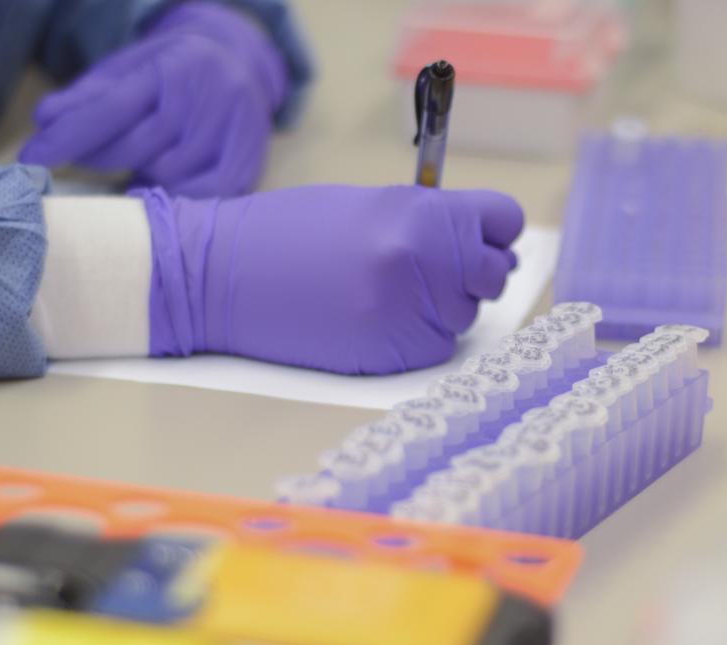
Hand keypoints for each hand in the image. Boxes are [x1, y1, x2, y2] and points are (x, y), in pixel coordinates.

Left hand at [19, 2, 285, 196]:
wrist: (240, 62)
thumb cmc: (173, 72)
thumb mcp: (129, 69)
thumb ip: (88, 95)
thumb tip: (43, 119)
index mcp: (171, 65)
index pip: (113, 107)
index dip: (70, 136)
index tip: (31, 158)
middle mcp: (207, 93)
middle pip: (138, 145)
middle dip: (101, 159)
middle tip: (81, 163)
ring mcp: (234, 127)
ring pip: (169, 173)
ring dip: (143, 177)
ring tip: (137, 167)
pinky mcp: (251, 157)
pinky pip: (205, 194)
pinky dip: (179, 196)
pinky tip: (166, 184)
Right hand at [139, 185, 524, 374]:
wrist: (223, 276)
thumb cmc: (293, 231)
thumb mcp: (371, 204)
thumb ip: (432, 219)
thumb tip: (488, 243)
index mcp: (423, 216)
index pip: (504, 221)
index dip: (490, 228)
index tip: (477, 235)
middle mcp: (426, 266)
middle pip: (492, 274)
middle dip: (470, 270)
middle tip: (429, 267)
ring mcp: (410, 316)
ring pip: (465, 316)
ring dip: (440, 307)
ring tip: (385, 290)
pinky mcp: (391, 358)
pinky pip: (436, 349)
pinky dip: (416, 337)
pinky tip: (374, 318)